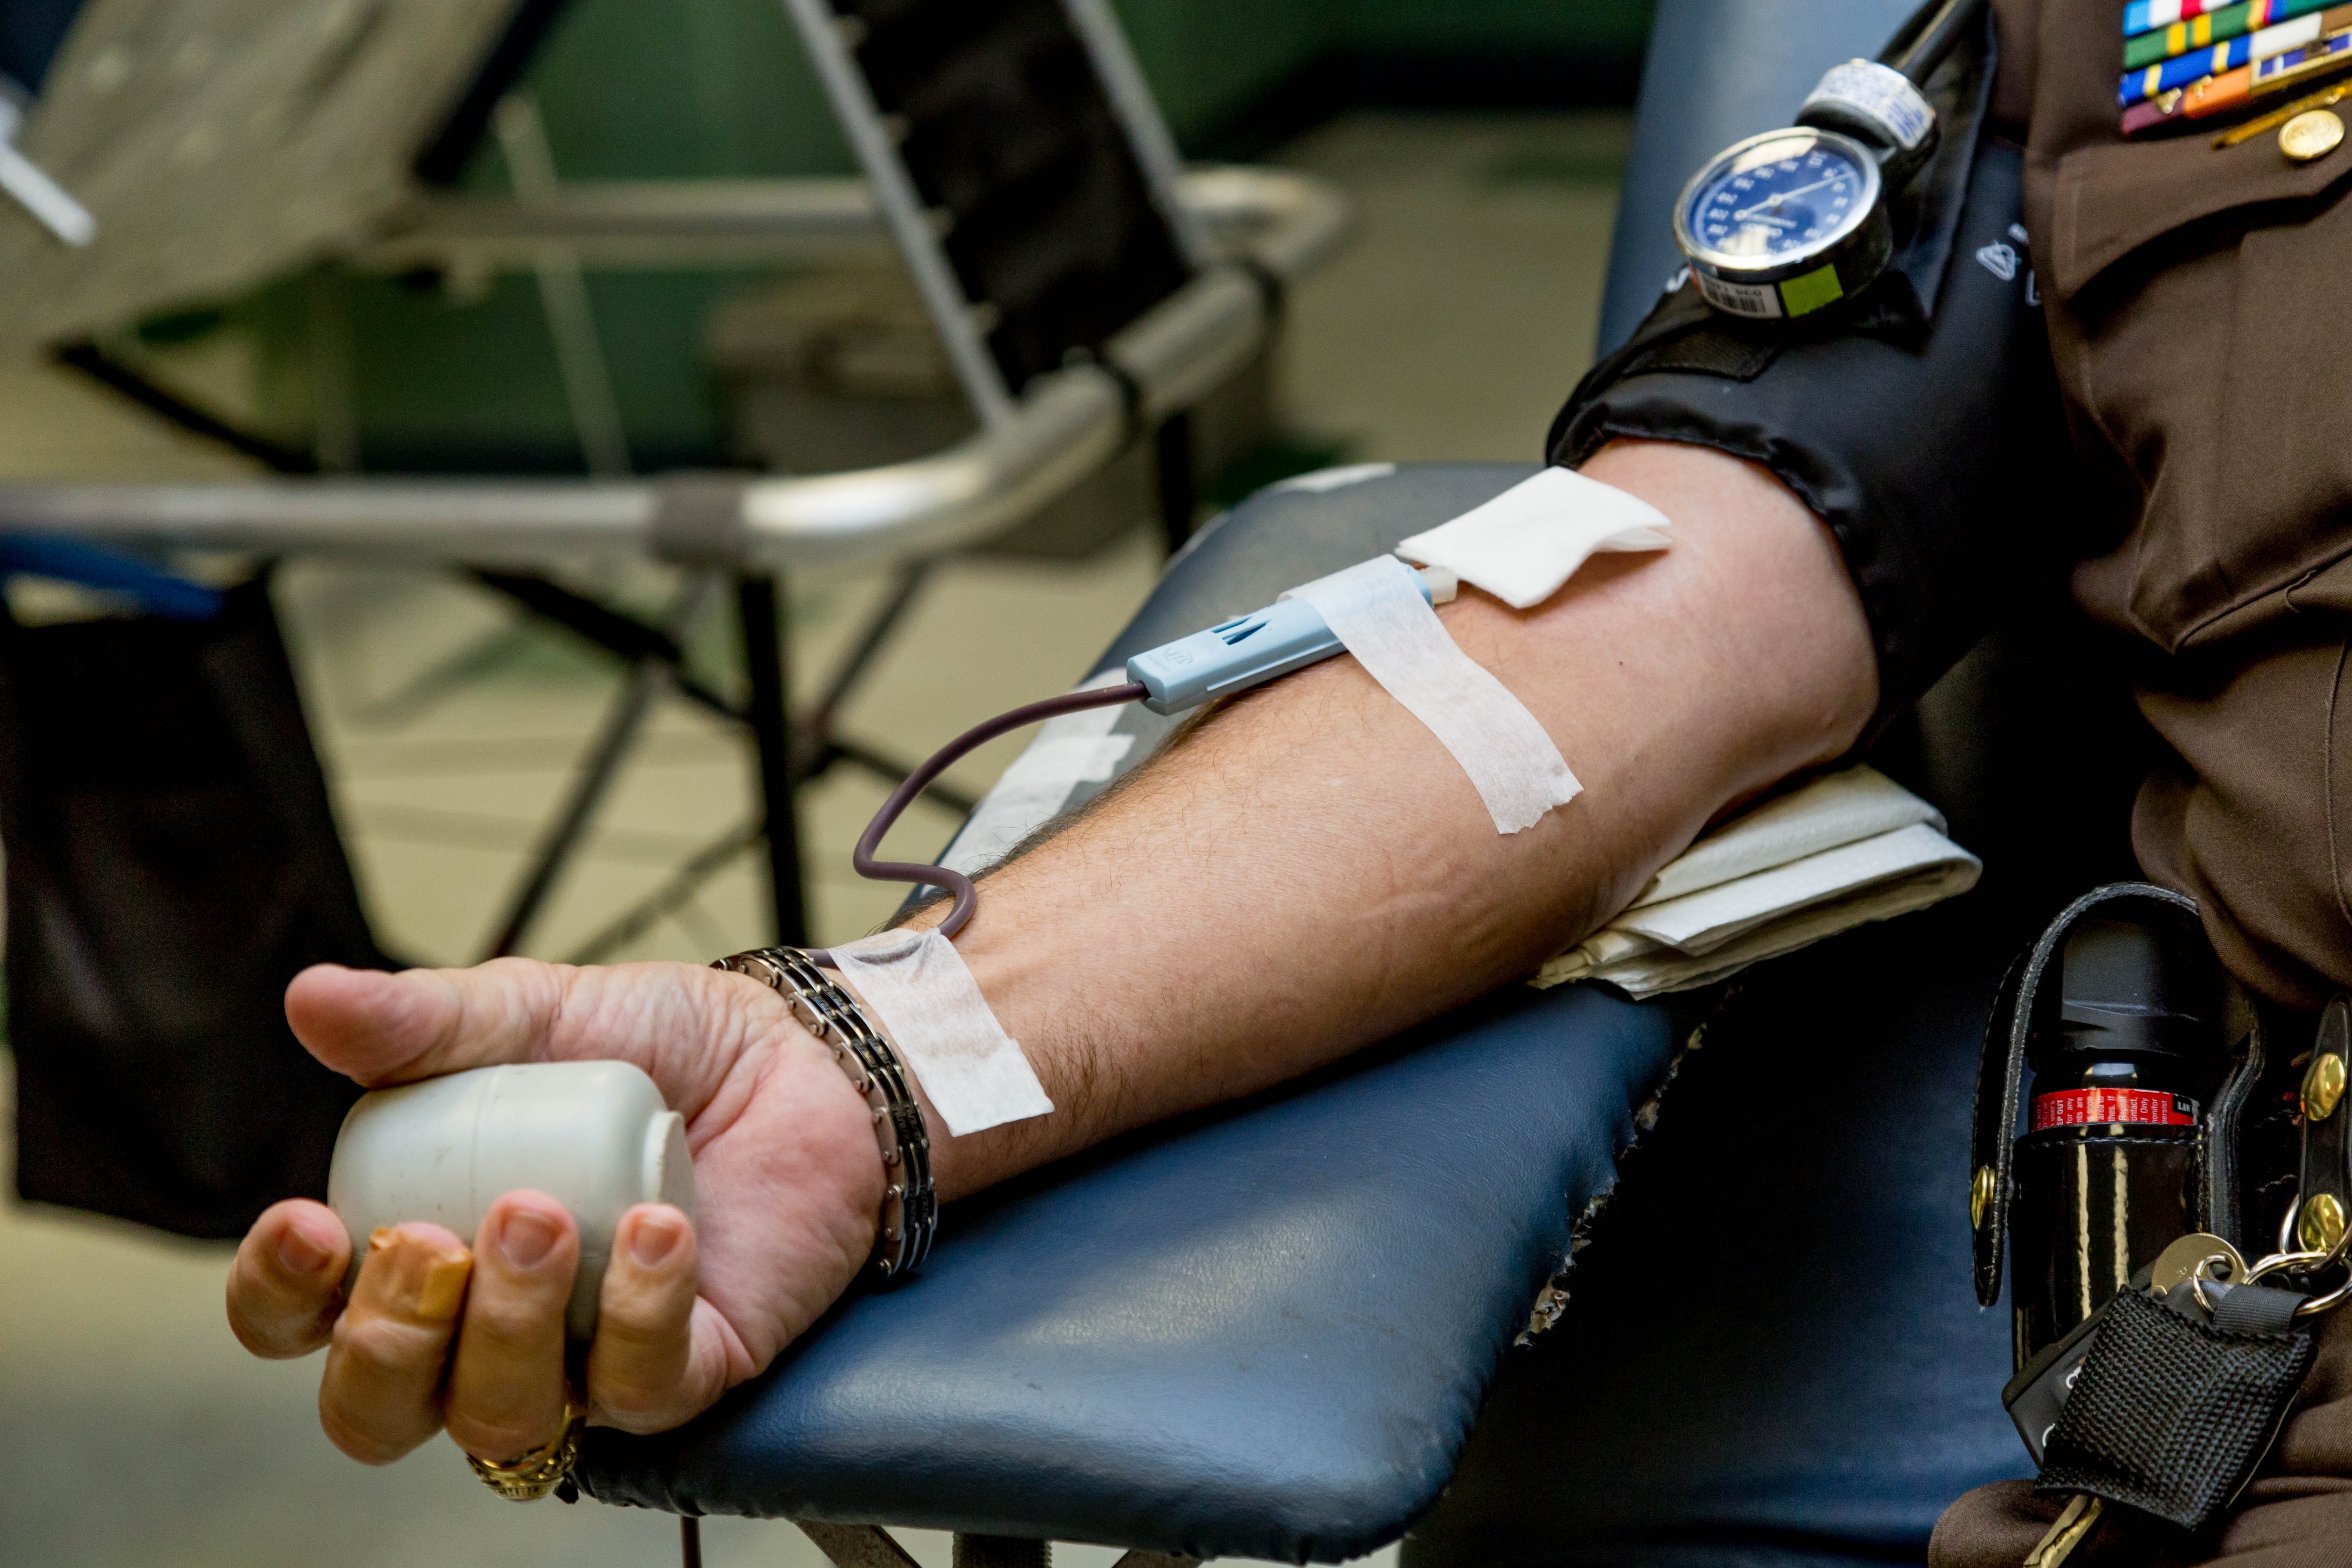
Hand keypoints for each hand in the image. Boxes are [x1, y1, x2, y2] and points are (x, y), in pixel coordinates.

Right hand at [225, 958, 885, 1464]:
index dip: (281, 1296)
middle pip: (378, 1411)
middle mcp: (485, 1326)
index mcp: (418, 1246)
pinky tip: (657, 1227)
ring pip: (499, 1421)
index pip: (302, 1320)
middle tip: (433, 1240)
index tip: (308, 1225)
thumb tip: (313, 998)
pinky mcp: (686, 1370)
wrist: (798, 1054)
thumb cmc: (655, 1045)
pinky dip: (638, 1311)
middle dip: (387, 1340)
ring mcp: (582, 1361)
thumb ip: (423, 1020)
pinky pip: (637, 1388)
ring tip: (546, 1214)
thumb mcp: (531, 1014)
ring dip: (508, 1328)